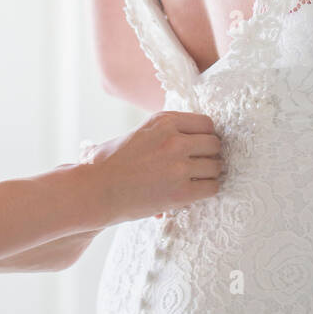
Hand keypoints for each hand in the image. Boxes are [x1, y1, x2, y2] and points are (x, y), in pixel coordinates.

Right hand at [86, 111, 223, 227]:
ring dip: (209, 174)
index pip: (207, 123)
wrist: (96, 191)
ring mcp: (179, 166)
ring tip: (197, 179)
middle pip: (215, 144)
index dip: (206, 136)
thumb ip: (165, 131)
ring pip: (216, 167)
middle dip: (210, 155)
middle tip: (201, 164)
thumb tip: (193, 134)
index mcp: (164, 121)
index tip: (201, 146)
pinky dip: (206, 190)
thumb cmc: (112, 163)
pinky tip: (195, 192)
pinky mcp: (180, 192)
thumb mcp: (139, 132)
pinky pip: (212, 188)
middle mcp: (174, 140)